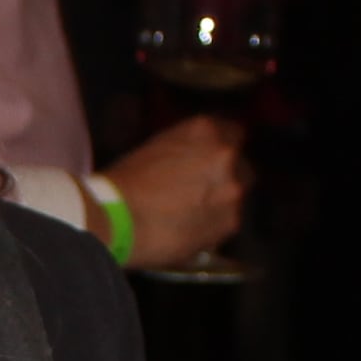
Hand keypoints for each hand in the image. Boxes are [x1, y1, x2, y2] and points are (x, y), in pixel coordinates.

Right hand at [97, 117, 246, 269]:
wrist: (117, 218)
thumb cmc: (125, 183)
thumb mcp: (158, 148)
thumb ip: (189, 149)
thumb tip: (199, 162)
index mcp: (204, 129)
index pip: (235, 134)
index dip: (224, 151)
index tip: (215, 163)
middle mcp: (225, 154)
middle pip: (243, 166)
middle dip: (228, 179)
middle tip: (203, 192)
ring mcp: (232, 188)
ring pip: (238, 197)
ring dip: (222, 204)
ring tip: (193, 215)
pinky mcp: (230, 221)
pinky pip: (228, 223)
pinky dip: (214, 228)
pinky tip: (190, 230)